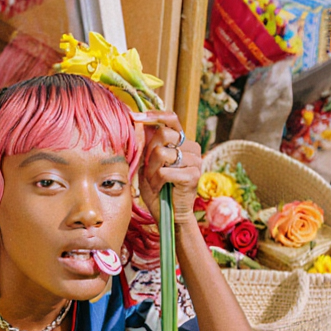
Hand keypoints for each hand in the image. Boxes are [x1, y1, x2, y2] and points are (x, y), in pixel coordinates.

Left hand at [131, 111, 201, 226]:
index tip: (135, 116)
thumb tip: (142, 123)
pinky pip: (164, 171)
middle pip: (162, 134)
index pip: (171, 118)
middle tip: (149, 170)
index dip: (154, 115)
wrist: (170, 216)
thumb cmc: (158, 190)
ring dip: (151, 170)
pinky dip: (156, 181)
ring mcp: (195, 161)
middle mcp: (192, 148)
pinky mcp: (193, 175)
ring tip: (154, 182)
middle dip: (148, 153)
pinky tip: (160, 188)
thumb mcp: (148, 165)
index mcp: (182, 142)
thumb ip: (147, 146)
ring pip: (161, 153)